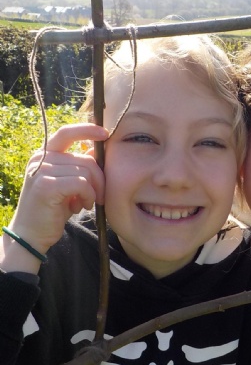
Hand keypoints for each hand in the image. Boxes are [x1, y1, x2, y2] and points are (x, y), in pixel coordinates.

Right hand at [7, 123, 107, 255]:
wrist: (31, 234)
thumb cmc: (54, 208)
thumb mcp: (69, 183)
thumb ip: (79, 166)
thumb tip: (95, 149)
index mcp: (44, 154)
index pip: (66, 133)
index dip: (87, 130)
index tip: (105, 133)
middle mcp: (40, 159)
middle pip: (85, 159)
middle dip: (99, 178)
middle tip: (99, 196)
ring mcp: (41, 171)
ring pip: (86, 172)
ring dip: (93, 190)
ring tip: (86, 203)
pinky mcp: (46, 185)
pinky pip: (81, 183)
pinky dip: (88, 195)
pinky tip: (81, 206)